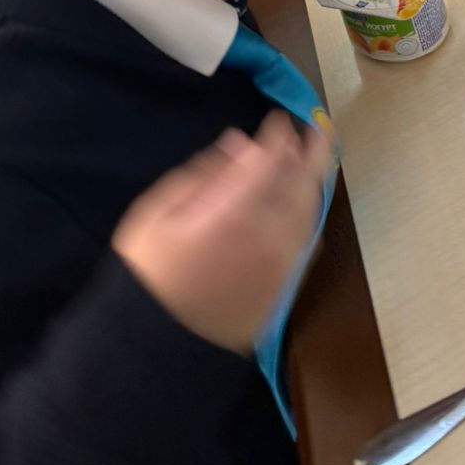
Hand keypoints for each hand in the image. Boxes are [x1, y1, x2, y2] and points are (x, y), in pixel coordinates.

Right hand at [113, 112, 334, 354]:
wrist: (156, 346)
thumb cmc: (148, 273)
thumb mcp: (159, 213)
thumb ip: (206, 174)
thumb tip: (239, 144)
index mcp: (235, 212)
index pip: (272, 160)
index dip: (280, 135)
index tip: (280, 118)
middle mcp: (268, 235)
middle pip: (304, 181)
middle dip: (314, 150)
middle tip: (316, 127)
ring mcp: (282, 264)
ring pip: (310, 210)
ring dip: (314, 180)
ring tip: (311, 159)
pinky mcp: (284, 287)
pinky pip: (307, 240)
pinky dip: (309, 213)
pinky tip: (303, 203)